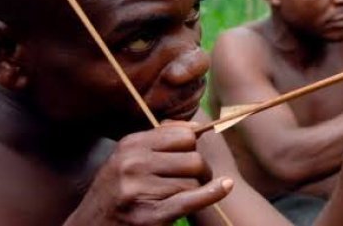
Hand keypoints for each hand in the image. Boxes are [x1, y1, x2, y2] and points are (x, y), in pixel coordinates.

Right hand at [66, 122, 232, 225]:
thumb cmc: (117, 191)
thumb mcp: (128, 159)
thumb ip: (159, 141)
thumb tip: (196, 128)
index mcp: (130, 145)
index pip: (183, 135)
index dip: (194, 147)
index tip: (191, 157)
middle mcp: (132, 163)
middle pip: (193, 157)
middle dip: (201, 170)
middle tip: (196, 180)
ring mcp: (138, 189)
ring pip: (192, 181)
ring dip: (196, 190)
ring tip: (184, 196)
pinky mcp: (149, 215)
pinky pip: (190, 199)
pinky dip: (211, 193)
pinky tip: (225, 186)